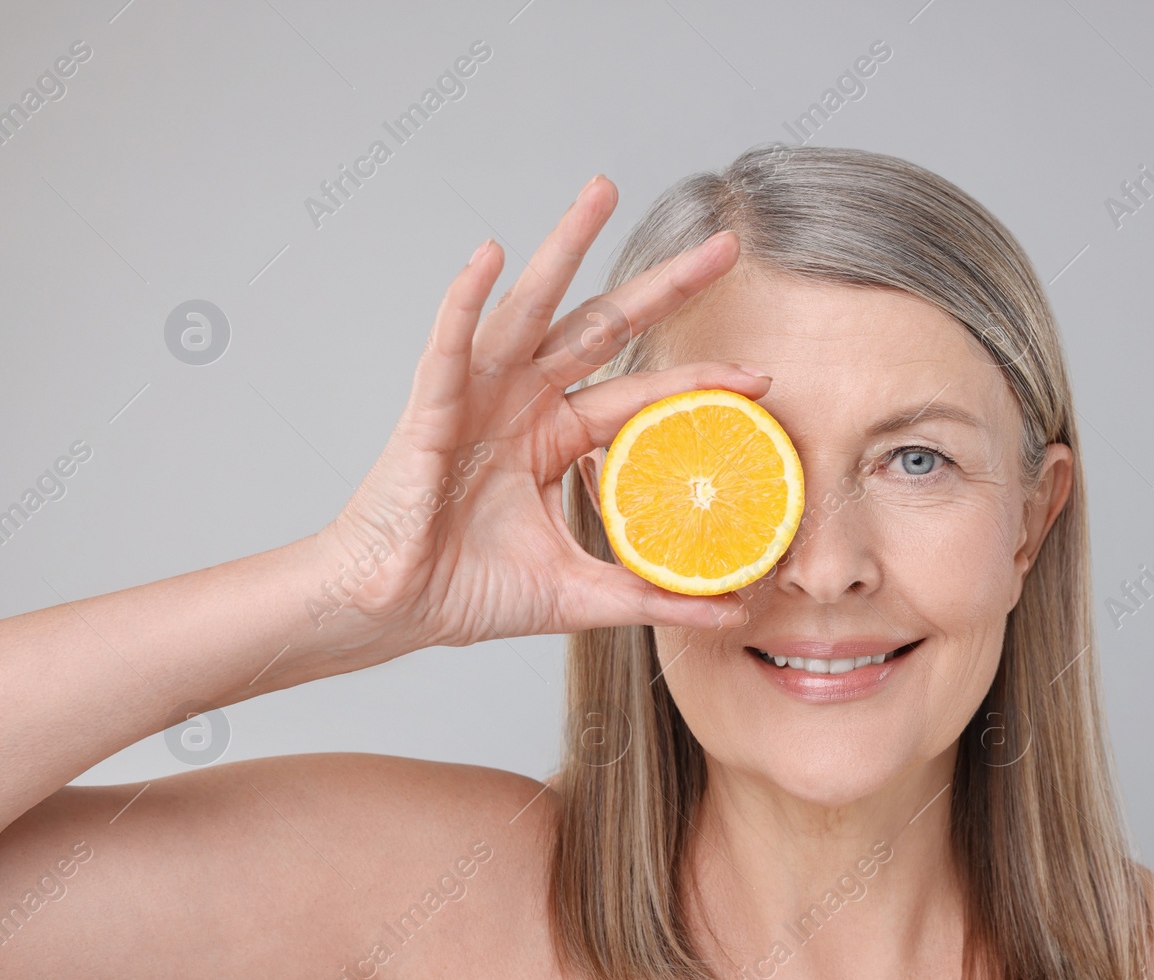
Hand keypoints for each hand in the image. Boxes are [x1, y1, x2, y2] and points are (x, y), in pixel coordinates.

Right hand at [316, 175, 765, 649]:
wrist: (392, 613)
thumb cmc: (468, 591)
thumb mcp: (580, 593)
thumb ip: (653, 595)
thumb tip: (733, 612)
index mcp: (557, 436)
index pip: (643, 394)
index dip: (699, 380)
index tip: (761, 376)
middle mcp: (524, 402)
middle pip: (606, 327)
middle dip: (666, 286)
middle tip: (724, 245)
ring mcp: (477, 396)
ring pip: (532, 308)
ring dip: (565, 246)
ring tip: (604, 191)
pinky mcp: (430, 408)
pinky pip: (450, 344)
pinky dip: (466, 298)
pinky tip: (493, 254)